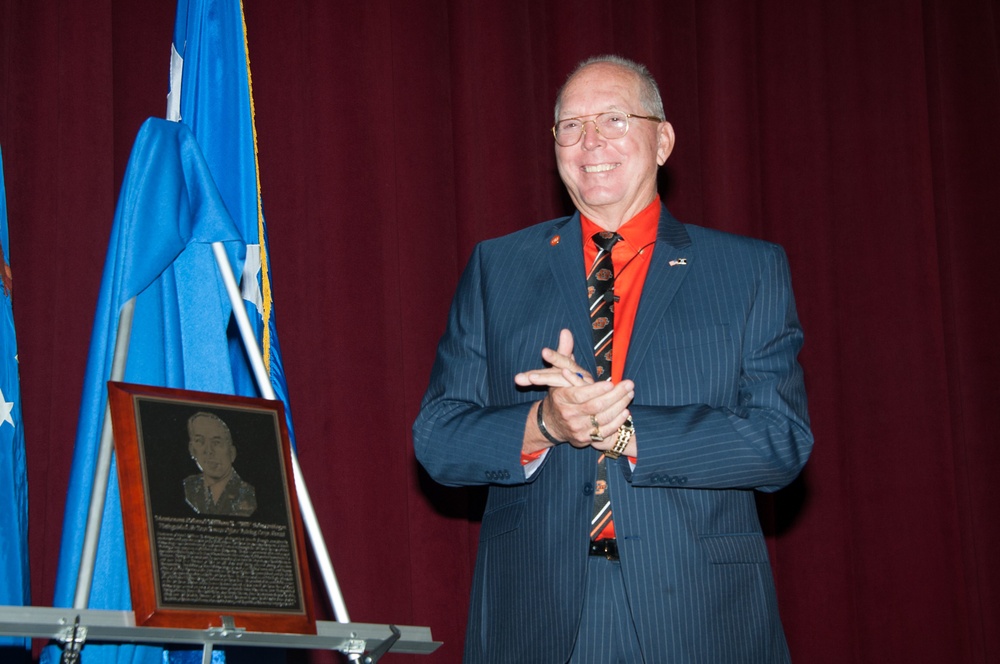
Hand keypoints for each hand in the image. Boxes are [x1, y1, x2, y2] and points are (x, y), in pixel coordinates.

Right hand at [516, 329, 633, 449]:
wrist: (551, 423)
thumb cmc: (559, 393)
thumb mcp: (557, 372)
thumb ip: (564, 352)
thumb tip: (566, 331)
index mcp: (561, 398)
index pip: (580, 395)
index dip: (597, 390)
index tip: (611, 382)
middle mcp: (568, 415)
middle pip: (595, 407)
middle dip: (615, 396)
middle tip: (630, 385)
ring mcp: (576, 429)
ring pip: (602, 419)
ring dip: (619, 407)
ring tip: (630, 394)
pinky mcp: (584, 439)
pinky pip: (604, 432)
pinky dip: (616, 422)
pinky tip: (625, 411)